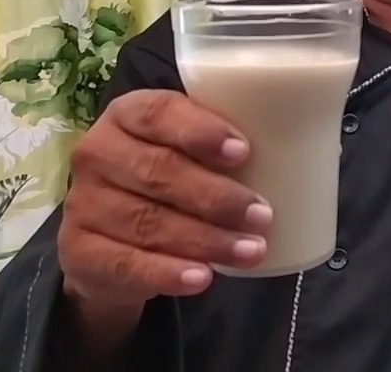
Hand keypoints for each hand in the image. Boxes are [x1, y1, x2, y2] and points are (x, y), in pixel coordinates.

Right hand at [58, 89, 271, 310]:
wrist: (114, 236)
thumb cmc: (172, 177)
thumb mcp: (194, 151)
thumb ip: (228, 143)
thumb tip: (312, 146)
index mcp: (128, 114)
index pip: (157, 112)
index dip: (200, 131)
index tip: (243, 152)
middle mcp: (97, 152)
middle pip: (158, 171)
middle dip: (217, 196)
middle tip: (263, 215)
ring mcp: (83, 203)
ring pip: (149, 221)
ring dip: (206, 239)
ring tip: (253, 250)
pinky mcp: (78, 250)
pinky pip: (125, 263)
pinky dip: (168, 273)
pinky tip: (203, 278)